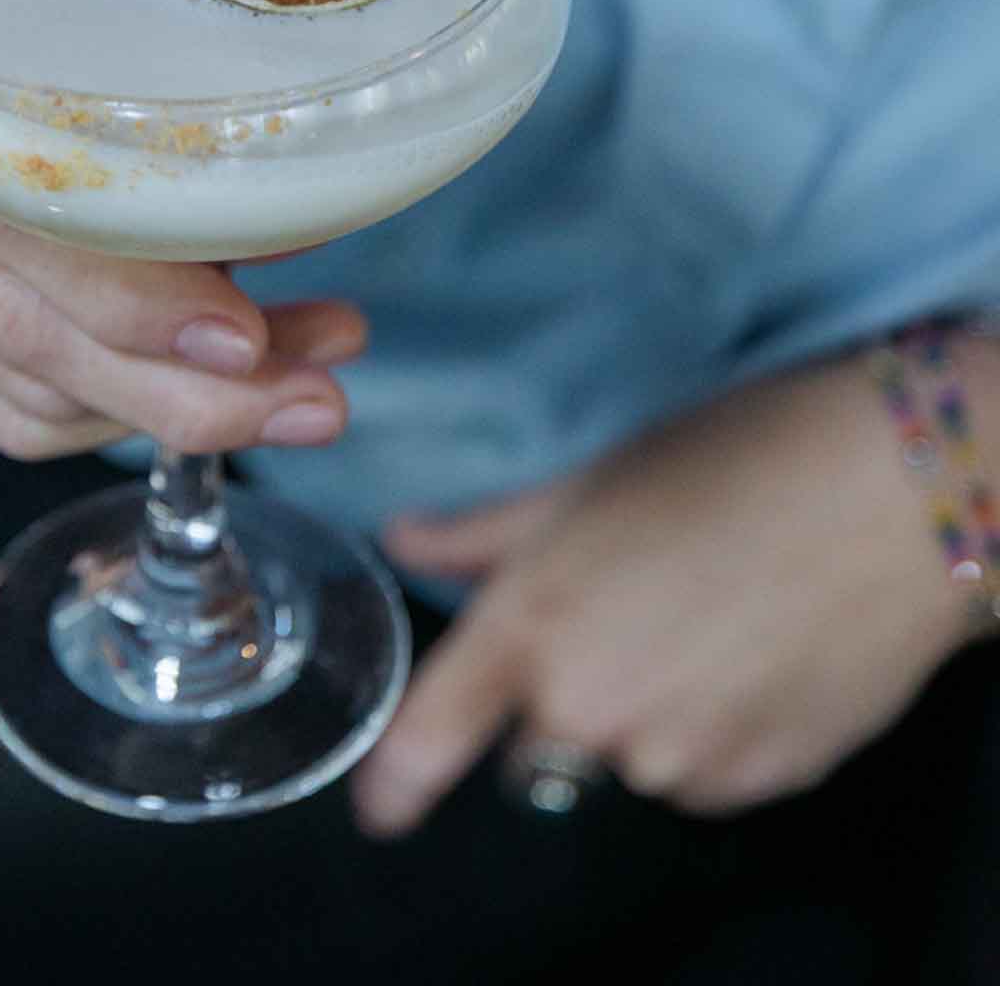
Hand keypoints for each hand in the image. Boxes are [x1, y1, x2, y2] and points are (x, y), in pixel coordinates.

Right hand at [0, 31, 366, 458]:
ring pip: (22, 392)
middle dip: (188, 391)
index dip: (141, 303)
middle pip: (22, 335)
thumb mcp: (97, 28)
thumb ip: (176, 127)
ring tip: (289, 377)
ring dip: (169, 404)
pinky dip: (106, 413)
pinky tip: (187, 384)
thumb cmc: (27, 4)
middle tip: (312, 399)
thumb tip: (304, 215)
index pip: (17, 224)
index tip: (251, 340)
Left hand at [352, 353, 985, 832]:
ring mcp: (681, 760)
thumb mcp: (584, 484)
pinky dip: (712, 730)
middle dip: (557, 702)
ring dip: (643, 713)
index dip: (396, 780)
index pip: (433, 734)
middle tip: (620, 619)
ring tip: (703, 622)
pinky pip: (703, 772)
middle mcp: (593, 713)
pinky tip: (752, 657)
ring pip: (627, 759)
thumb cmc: (721, 462)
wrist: (892, 492)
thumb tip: (403, 540)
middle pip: (538, 747)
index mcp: (534, 629)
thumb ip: (483, 532)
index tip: (378, 806)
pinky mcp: (761, 783)